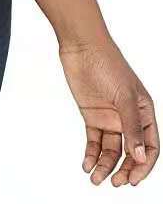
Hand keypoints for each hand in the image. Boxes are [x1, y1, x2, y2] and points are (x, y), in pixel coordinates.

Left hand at [59, 34, 158, 185]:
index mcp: (143, 111)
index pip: (149, 146)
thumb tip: (139, 157)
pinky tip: (87, 164)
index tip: (133, 179)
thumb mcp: (124, 96)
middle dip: (124, 170)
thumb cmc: (108, 64)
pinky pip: (94, 141)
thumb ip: (132, 127)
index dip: (143, 165)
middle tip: (115, 183)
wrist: (82, 47)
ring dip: (105, 166)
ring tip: (95, 178)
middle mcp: (128, 117)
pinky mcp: (92, 116)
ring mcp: (110, 117)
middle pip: (130, 153)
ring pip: (111, 150)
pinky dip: (91, 154)